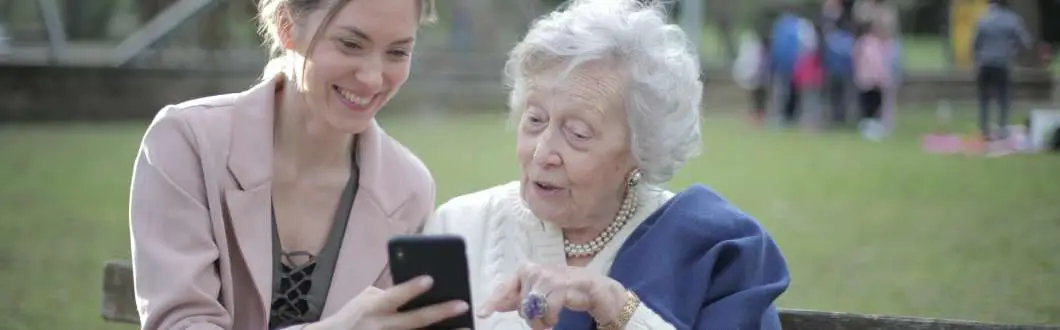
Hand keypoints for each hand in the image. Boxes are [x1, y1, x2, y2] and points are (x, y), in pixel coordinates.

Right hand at [308, 275, 469, 329]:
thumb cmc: (354, 317)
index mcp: (373, 308)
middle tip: (463, 304)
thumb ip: (388, 294)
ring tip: (466, 327)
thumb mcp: (365, 300)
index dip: (411, 288)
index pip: (394, 297)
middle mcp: (382, 326)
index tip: (430, 279)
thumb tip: (417, 289)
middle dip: (440, 312)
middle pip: (415, 320)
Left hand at [477, 262, 627, 329]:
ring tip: (550, 319)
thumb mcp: (539, 293)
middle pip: (521, 305)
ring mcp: (547, 276)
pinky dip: (551, 319)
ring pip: (533, 309)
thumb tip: (497, 305)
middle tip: (543, 319)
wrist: (594, 288)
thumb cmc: (564, 290)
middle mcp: (534, 270)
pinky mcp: (560, 285)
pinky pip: (547, 311)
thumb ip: (518, 298)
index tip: (482, 314)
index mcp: (525, 270)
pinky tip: (557, 316)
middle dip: (531, 318)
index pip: (504, 287)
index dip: (493, 301)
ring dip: (542, 321)